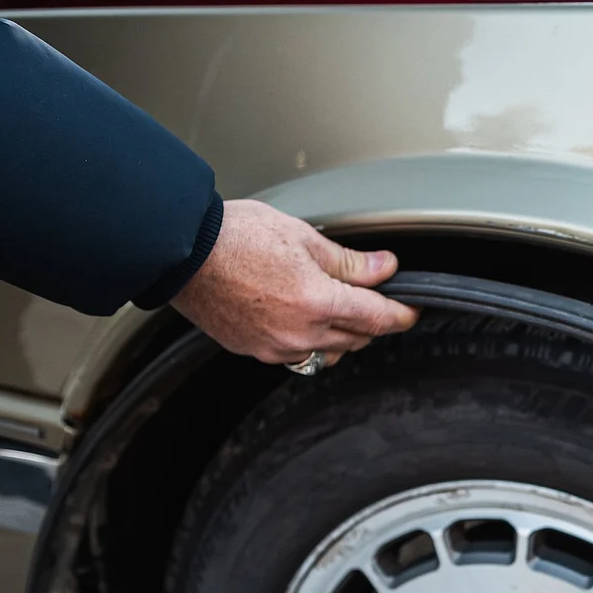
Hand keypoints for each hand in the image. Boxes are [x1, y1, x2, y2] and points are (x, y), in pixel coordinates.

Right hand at [169, 199, 418, 365]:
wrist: (182, 253)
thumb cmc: (236, 238)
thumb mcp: (304, 238)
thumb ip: (349, 262)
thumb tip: (384, 269)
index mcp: (317, 303)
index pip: (377, 319)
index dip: (400, 316)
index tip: (409, 312)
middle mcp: (299, 333)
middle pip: (356, 338)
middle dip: (369, 320)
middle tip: (369, 298)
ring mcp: (275, 347)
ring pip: (327, 352)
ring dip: (340, 334)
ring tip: (333, 307)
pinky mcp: (254, 350)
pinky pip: (296, 355)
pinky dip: (308, 340)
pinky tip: (301, 318)